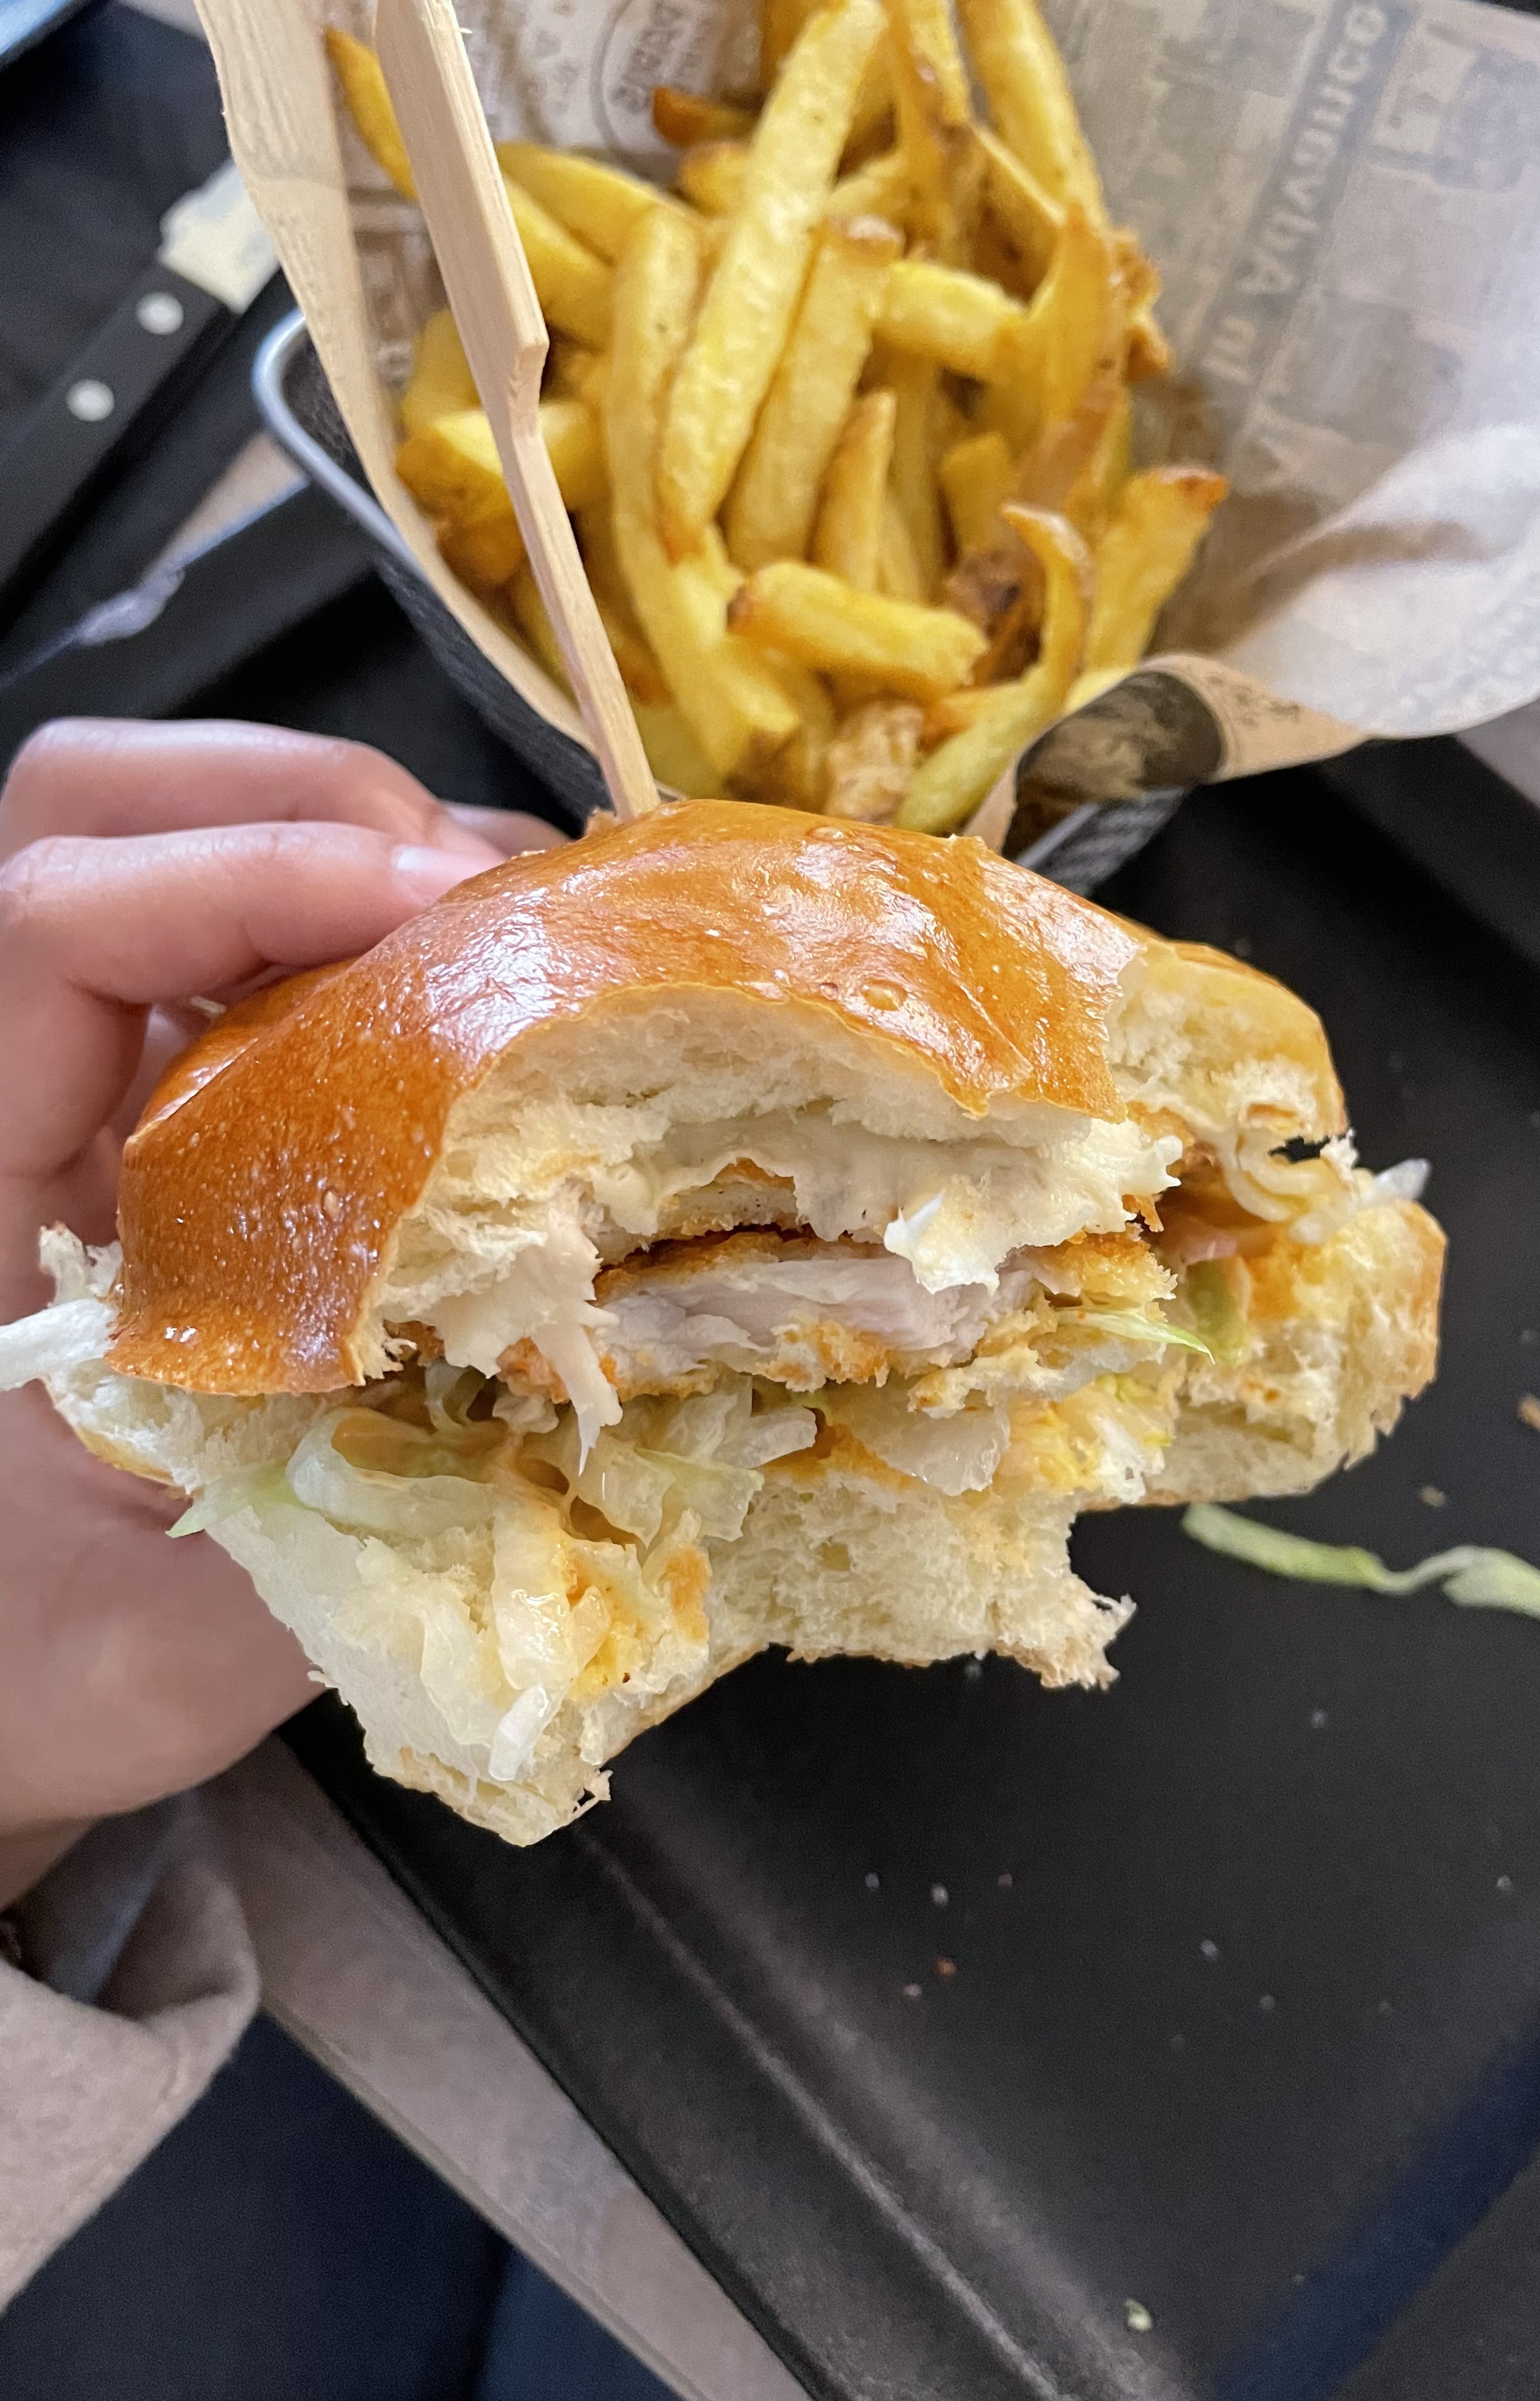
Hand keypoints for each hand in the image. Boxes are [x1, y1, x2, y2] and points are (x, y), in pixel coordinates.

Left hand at [0, 721, 561, 1902]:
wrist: (7, 1672)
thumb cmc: (38, 1663)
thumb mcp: (163, 1647)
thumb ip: (329, 1550)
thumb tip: (550, 1428)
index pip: (51, 923)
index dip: (241, 880)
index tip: (432, 916)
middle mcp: (30, 1089)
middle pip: (104, 803)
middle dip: (312, 802)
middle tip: (493, 903)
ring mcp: (111, 1079)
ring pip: (195, 837)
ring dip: (371, 844)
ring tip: (524, 937)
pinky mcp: (192, 1098)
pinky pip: (281, 941)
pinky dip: (400, 925)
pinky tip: (503, 998)